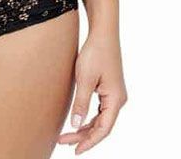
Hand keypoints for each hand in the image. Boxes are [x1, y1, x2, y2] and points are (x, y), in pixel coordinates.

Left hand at [58, 29, 127, 153]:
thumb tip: (76, 125)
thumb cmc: (95, 53)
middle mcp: (118, 99)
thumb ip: (81, 103)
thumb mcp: (84, 79)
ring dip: (85, 127)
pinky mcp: (109, 88)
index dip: (89, 142)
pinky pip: (100, 109)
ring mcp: (114, 93)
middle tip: (63, 142)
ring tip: (67, 135)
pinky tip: (77, 120)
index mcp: (116, 100)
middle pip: (101, 126)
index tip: (75, 150)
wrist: (102, 33)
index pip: (103, 129)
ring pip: (100, 118)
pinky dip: (89, 117)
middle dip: (83, 135)